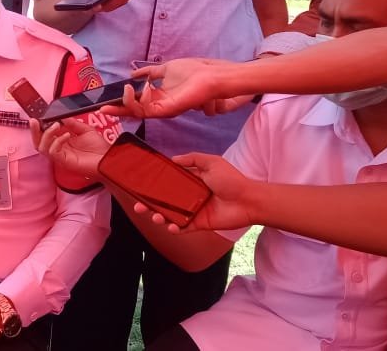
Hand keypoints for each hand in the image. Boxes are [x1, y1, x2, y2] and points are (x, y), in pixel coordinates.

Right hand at [30, 118, 109, 178]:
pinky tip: (66, 135)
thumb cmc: (98, 148)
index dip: (40, 125)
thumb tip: (60, 116)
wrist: (108, 159)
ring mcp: (60, 156)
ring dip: (46, 134)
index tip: (40, 116)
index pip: (44, 134)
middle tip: (34, 121)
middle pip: (38, 142)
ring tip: (55, 125)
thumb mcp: (85, 130)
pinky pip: (53, 152)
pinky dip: (57, 142)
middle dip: (34, 131)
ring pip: (42, 147)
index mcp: (61, 141)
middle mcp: (58, 149)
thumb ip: (72, 123)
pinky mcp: (64, 162)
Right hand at [99, 58, 247, 118]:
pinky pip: (147, 110)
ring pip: (137, 112)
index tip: (105, 102)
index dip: (120, 103)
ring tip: (124, 90)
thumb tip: (134, 74)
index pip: (135, 103)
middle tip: (103, 106)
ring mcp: (163, 109)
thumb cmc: (194, 71)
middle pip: (133, 111)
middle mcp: (159, 106)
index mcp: (158, 97)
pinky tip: (136, 91)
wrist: (211, 76)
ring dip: (126, 103)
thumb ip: (149, 73)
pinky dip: (138, 102)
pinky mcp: (168, 110)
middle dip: (117, 110)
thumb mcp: (166, 69)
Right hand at [133, 153, 256, 232]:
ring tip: (154, 216)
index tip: (141, 185)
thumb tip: (173, 158)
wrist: (248, 200)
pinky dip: (174, 228)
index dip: (154, 185)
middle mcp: (189, 197)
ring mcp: (193, 211)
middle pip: (164, 201)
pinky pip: (183, 228)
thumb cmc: (232, 180)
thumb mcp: (212, 162)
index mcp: (190, 182)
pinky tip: (170, 226)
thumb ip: (192, 159)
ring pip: (169, 216)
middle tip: (139, 205)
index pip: (168, 184)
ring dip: (158, 217)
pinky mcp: (199, 224)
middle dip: (149, 204)